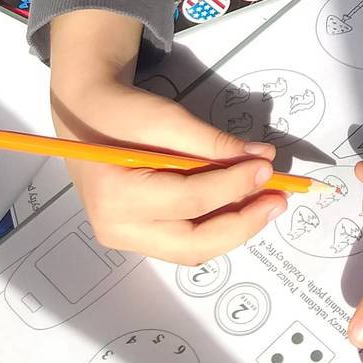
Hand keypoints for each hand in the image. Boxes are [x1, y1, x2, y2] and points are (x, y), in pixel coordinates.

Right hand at [49, 10, 283, 263]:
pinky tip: (242, 207)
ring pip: (192, 250)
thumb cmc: (120, 112)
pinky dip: (216, 227)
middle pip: (193, 244)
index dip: (234, 186)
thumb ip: (211, 143)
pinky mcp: (138, 237)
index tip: (267, 167)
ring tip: (267, 204)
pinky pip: (185, 242)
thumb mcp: (166, 118)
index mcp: (116, 196)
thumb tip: (262, 158)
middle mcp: (117, 229)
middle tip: (278, 200)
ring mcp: (126, 239)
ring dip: (235, 229)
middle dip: (242, 225)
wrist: (84, 115)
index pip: (189, 201)